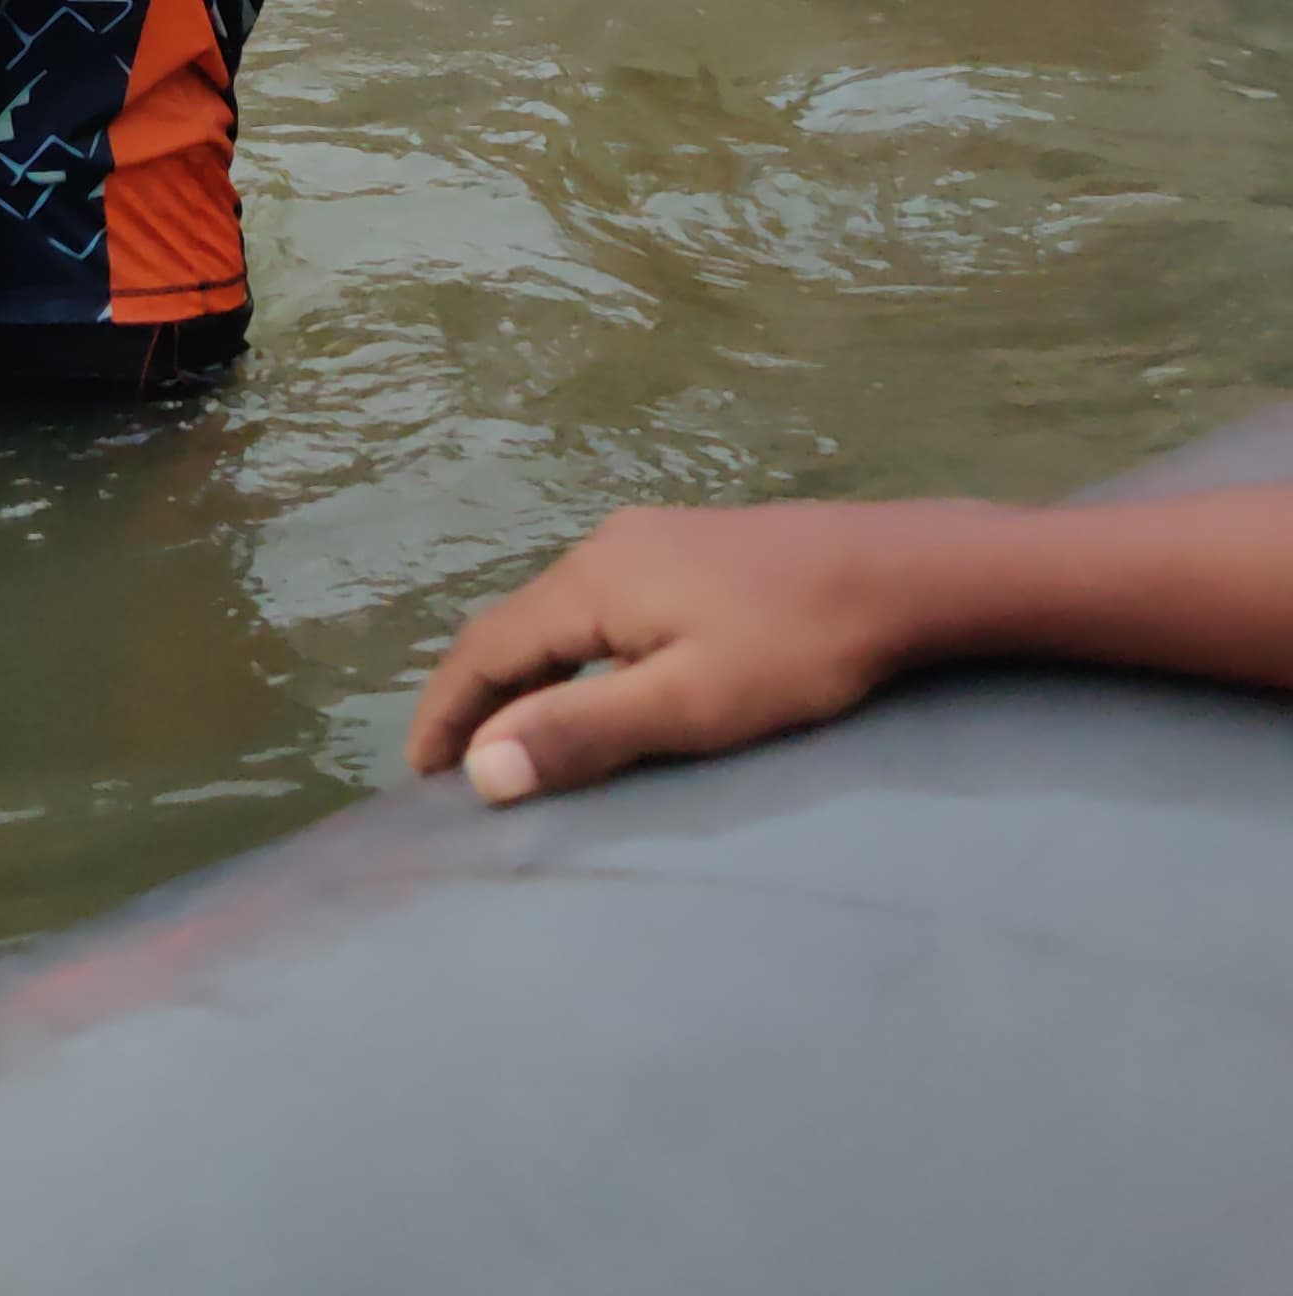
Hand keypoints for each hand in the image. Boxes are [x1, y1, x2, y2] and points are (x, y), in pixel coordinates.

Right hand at [405, 499, 994, 800]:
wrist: (897, 572)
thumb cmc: (794, 649)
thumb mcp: (687, 706)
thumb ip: (582, 733)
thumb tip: (479, 768)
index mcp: (593, 581)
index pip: (486, 647)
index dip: (447, 712)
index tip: (418, 775)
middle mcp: (607, 547)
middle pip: (515, 625)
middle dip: (477, 696)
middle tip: (455, 770)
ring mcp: (651, 541)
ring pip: (557, 615)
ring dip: (525, 677)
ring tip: (514, 741)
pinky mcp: (689, 551)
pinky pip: (598, 606)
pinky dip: (568, 656)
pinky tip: (594, 688)